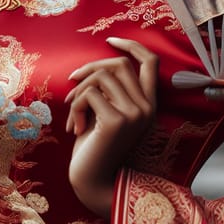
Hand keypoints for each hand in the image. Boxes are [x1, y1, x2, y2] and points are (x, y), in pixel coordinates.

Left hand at [65, 37, 157, 217]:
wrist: (93, 183)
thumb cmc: (95, 146)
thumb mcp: (107, 111)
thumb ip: (110, 89)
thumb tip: (93, 66)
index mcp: (149, 104)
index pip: (151, 62)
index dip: (132, 45)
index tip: (110, 40)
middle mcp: (147, 107)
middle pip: (119, 64)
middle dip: (91, 68)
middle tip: (73, 82)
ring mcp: (134, 114)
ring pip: (102, 76)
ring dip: (80, 90)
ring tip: (72, 111)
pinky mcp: (117, 121)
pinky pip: (89, 94)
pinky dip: (75, 107)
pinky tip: (74, 128)